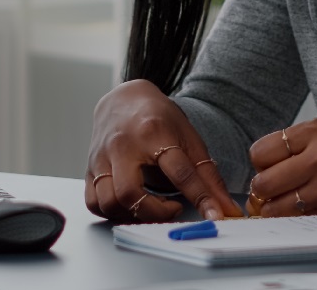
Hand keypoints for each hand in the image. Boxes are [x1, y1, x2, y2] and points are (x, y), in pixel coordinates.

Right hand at [85, 79, 242, 222]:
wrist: (124, 100)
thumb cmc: (159, 118)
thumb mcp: (189, 139)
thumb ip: (208, 175)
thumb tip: (225, 208)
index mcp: (154, 132)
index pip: (179, 172)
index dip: (200, 197)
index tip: (215, 216)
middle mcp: (122, 145)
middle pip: (130, 192)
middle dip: (156, 211)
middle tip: (173, 207)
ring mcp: (102, 157)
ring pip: (108, 201)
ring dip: (134, 215)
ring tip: (153, 207)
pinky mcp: (90, 168)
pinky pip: (93, 202)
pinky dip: (113, 212)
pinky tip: (132, 206)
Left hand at [246, 118, 316, 218]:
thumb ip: (293, 144)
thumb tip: (259, 168)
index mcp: (315, 133)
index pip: (261, 152)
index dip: (260, 162)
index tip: (268, 165)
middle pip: (263, 183)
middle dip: (262, 188)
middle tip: (272, 187)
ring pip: (275, 208)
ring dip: (274, 208)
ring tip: (286, 200)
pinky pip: (296, 221)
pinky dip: (293, 218)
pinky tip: (304, 209)